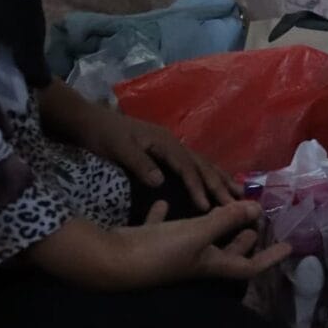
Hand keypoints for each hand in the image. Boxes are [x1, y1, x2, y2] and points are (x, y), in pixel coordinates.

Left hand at [44, 85, 237, 208]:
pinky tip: (214, 182)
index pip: (187, 167)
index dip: (198, 187)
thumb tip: (161, 181)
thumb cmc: (103, 135)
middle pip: (201, 164)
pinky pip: (192, 163)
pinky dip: (207, 173)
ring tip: (238, 192)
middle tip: (237, 203)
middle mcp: (172, 142)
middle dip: (219, 184)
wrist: (89, 121)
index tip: (207, 207)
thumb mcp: (118, 149)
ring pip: (201, 163)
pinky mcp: (165, 150)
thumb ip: (139, 164)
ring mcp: (170, 145)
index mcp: (164, 142)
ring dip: (219, 178)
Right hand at [114, 199, 295, 287]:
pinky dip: (169, 215)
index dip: (270, 258)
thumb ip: (226, 220)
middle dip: (243, 240)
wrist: (112, 261)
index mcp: (210, 264)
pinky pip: (164, 227)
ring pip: (198, 240)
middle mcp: (193, 261)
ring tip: (227, 209)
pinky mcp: (149, 242)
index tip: (289, 248)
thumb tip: (257, 208)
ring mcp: (171, 253)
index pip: (248, 266)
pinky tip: (168, 200)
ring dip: (213, 227)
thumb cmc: (160, 251)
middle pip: (225, 253)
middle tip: (258, 224)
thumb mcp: (198, 233)